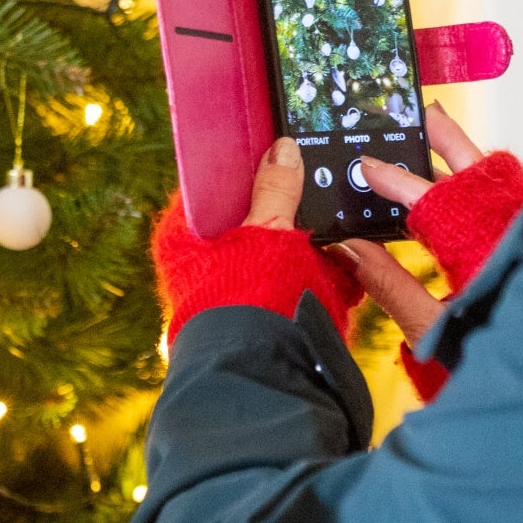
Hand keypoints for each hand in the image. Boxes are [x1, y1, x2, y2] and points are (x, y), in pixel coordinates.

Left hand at [152, 139, 362, 340]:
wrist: (265, 375)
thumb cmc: (250, 298)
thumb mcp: (267, 229)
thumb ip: (276, 188)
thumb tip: (282, 149)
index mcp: (183, 238)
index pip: (208, 187)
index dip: (240, 167)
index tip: (270, 148)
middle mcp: (199, 266)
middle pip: (245, 218)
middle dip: (282, 207)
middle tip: (310, 181)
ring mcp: (231, 291)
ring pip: (272, 251)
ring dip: (305, 243)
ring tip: (331, 225)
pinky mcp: (263, 313)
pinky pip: (291, 279)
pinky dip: (316, 272)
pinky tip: (339, 261)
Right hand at [327, 104, 500, 344]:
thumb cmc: (498, 355)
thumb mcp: (432, 326)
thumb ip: (389, 285)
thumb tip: (349, 249)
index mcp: (480, 250)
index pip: (429, 201)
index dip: (394, 180)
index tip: (367, 165)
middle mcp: (511, 232)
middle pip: (474, 171)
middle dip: (444, 141)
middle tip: (420, 114)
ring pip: (494, 184)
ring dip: (462, 162)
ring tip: (438, 135)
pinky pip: (510, 204)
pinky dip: (482, 190)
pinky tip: (463, 190)